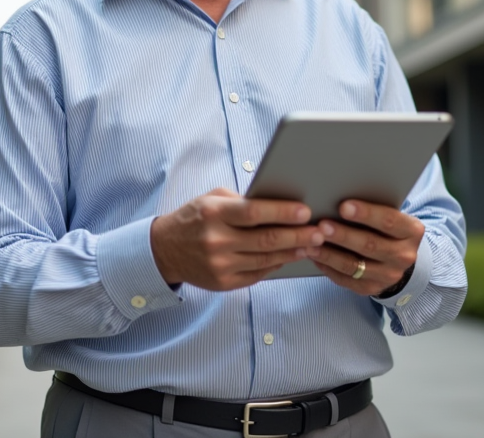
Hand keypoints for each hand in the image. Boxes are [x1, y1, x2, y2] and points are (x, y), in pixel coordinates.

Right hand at [150, 188, 323, 290]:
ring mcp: (220, 265)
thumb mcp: (211, 199)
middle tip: (319, 232)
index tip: (305, 211)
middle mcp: (216, 241)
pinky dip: (277, 265)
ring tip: (312, 245)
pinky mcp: (223, 283)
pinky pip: (258, 274)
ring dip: (293, 252)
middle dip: (297, 236)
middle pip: (266, 240)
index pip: (254, 212)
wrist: (164, 250)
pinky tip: (290, 257)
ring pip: (266, 260)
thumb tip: (279, 204)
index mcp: (213, 213)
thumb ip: (241, 201)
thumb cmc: (194, 218)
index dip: (282, 212)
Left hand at [307, 200, 423, 296]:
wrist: (399, 258)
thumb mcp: (390, 216)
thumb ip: (374, 208)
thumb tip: (339, 193)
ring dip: (329, 253)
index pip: (389, 221)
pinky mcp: (371, 288)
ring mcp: (388, 276)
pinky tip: (314, 256)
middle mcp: (403, 256)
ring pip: (354, 265)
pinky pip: (346, 279)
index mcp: (411, 232)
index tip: (344, 206)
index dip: (366, 214)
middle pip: (370, 245)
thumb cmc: (386, 228)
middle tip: (322, 225)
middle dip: (343, 235)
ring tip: (310, 242)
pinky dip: (327, 267)